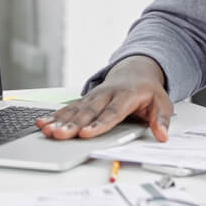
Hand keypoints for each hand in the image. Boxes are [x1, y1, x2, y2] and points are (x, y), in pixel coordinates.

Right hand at [36, 55, 172, 141]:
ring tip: (47, 131)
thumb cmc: (148, 91)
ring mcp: (94, 96)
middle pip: (88, 111)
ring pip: (75, 110)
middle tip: (60, 135)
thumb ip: (162, 119)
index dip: (99, 123)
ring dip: (60, 121)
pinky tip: (43, 123)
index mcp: (127, 95)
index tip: (86, 134)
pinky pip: (69, 108)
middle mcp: (107, 94)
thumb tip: (163, 136)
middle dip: (73, 125)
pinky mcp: (85, 100)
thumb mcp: (163, 102)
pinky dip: (55, 116)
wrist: (137, 70)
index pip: (112, 112)